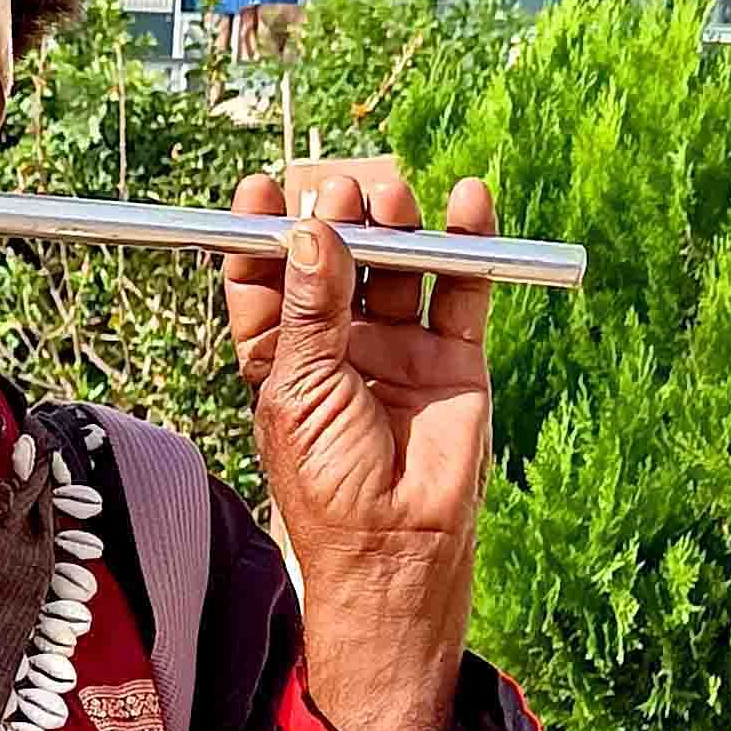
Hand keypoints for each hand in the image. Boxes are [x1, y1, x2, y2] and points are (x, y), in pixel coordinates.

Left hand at [223, 169, 495, 730]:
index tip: (261, 187)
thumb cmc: (325, 476)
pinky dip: (469, 242)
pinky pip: (462, 288)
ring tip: (390, 197)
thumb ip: (311, 306)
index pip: (267, 277)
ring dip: (395, 226)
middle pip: (337, 260)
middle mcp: (339, 345)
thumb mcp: (300, 384)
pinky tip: (467, 200)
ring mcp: (398, 348)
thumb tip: (312, 232)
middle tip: (339, 190)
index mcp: (281, 355)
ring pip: (398, 267)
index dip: (262, 231)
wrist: (392, 544)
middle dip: (336, 219)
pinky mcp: (455, 357)